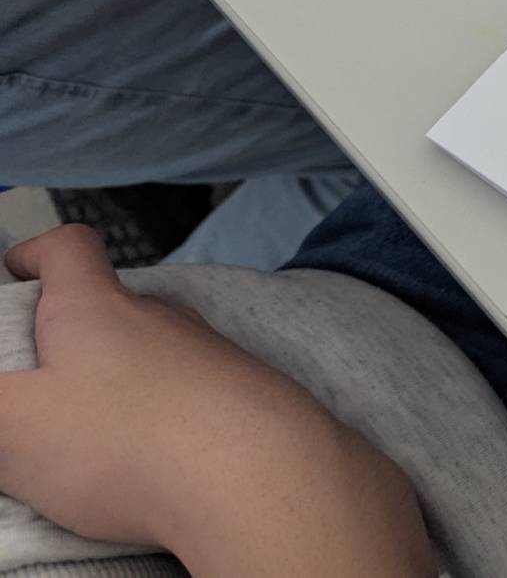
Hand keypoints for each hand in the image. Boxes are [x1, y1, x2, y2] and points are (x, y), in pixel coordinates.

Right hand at [0, 225, 435, 577]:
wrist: (257, 479)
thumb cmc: (132, 440)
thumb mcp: (15, 426)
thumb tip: (4, 399)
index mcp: (97, 311)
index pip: (69, 250)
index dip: (38, 253)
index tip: (18, 268)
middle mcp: (162, 320)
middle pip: (114, 310)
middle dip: (75, 339)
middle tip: (42, 383)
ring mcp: (213, 357)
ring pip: (158, 356)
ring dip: (124, 384)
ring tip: (94, 435)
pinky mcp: (248, 399)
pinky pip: (197, 398)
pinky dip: (170, 419)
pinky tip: (156, 460)